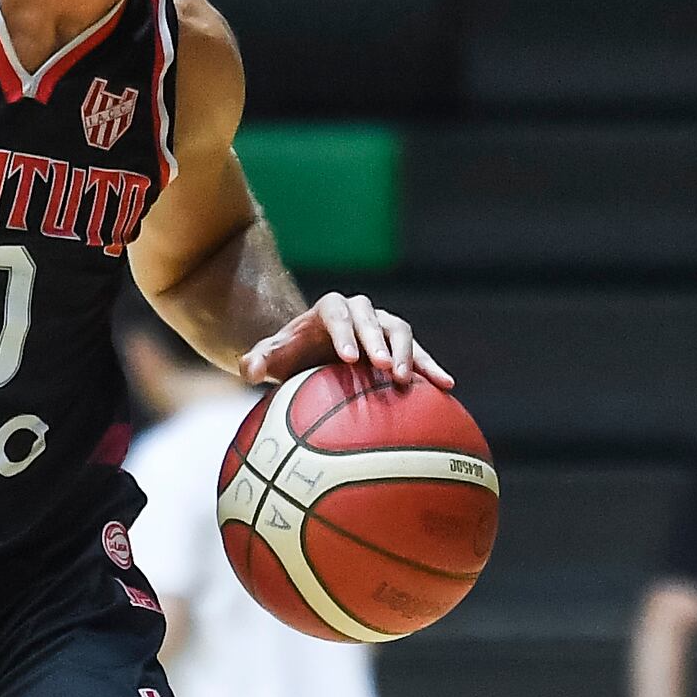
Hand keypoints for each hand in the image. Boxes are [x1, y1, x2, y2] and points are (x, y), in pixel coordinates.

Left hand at [238, 291, 452, 389]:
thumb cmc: (289, 356)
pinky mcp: (398, 345)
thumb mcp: (271, 357)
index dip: (345, 334)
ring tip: (410, 381)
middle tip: (384, 367)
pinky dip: (432, 367)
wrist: (310, 352)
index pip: (337, 315)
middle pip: (373, 320)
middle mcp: (358, 312)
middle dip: (379, 342)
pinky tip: (447, 387)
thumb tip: (249, 370)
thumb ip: (258, 360)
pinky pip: (419, 353)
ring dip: (408, 354)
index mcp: (328, 310)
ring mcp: (381, 326)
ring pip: (400, 332)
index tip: (349, 359)